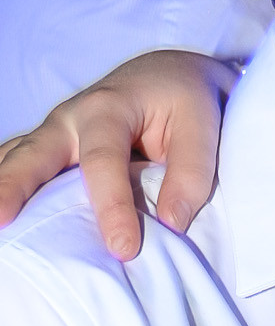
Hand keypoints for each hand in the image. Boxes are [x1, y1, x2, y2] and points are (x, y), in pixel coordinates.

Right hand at [0, 49, 231, 257]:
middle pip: (34, 153)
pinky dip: (5, 185)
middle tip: (0, 220)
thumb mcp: (202, 124)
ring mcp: (55, 133)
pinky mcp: (52, 148)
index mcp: (108, 108)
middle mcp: (70, 118)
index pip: (103, 162)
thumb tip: (171, 223)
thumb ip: (192, 173)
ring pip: (17, 158)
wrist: (168, 75)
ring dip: (1, 188)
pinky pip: (20, 164)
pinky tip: (2, 216)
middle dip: (14, 187)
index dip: (112, 207)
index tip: (124, 250)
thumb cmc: (185, 99)